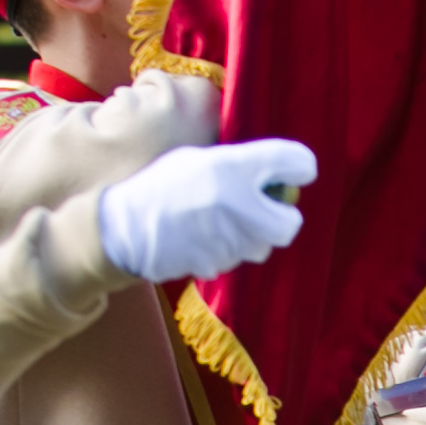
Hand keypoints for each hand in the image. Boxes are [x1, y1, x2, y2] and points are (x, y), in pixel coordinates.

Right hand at [97, 139, 315, 280]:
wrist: (125, 226)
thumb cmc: (162, 186)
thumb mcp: (199, 159)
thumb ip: (239, 164)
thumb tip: (273, 173)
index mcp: (235, 167)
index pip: (299, 162)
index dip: (299, 167)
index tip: (294, 171)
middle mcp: (240, 204)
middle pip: (290, 223)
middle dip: (278, 217)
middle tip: (258, 207)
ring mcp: (232, 240)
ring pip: (263, 245)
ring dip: (252, 235)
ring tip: (218, 220)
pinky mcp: (220, 265)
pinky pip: (237, 258)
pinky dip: (228, 249)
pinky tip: (202, 236)